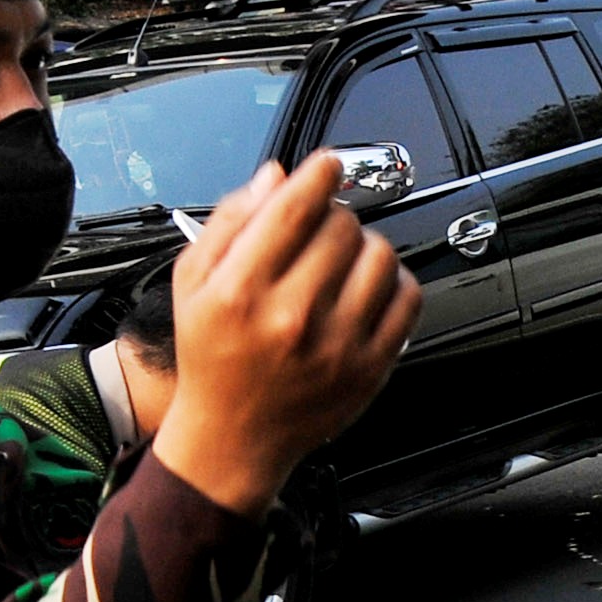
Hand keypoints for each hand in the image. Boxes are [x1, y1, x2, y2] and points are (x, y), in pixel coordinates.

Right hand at [153, 155, 419, 514]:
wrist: (234, 437)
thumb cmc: (213, 356)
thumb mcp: (194, 284)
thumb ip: (230, 222)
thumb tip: (276, 176)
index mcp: (239, 291)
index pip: (295, 209)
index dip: (319, 175)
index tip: (328, 165)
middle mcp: (290, 317)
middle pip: (341, 227)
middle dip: (333, 216)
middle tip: (320, 231)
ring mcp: (336, 345)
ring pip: (380, 255)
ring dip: (365, 245)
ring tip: (343, 260)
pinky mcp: (371, 368)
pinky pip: (407, 297)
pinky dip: (394, 281)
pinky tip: (367, 288)